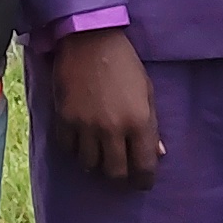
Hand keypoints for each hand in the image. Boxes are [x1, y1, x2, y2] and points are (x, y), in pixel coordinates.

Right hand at [52, 27, 162, 188]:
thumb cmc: (124, 64)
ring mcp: (87, 125)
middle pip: (115, 173)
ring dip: (95, 164)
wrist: (89, 39)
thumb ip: (152, 126)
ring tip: (98, 155)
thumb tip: (157, 153)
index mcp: (139, 122)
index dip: (144, 181)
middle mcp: (113, 129)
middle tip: (119, 173)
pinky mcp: (65, 118)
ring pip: (89, 165)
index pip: (144, 167)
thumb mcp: (146, 91)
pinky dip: (74, 149)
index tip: (141, 182)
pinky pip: (68, 149)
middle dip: (119, 178)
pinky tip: (80, 141)